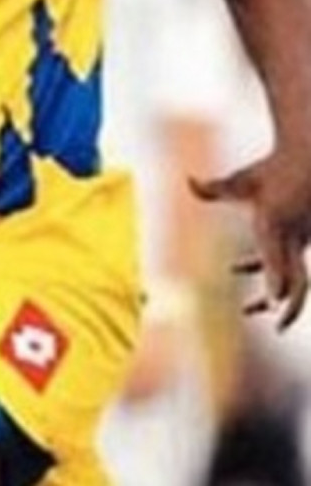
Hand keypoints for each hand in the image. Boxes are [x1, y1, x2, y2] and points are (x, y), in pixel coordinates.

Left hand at [190, 154, 310, 328]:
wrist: (309, 158)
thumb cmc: (270, 168)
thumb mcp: (241, 179)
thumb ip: (213, 187)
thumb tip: (186, 179)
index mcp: (273, 221)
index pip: (275, 258)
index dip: (274, 282)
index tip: (272, 305)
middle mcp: (291, 236)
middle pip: (297, 280)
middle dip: (290, 306)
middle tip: (278, 327)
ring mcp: (300, 239)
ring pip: (295, 279)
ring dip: (272, 294)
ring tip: (248, 309)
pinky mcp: (301, 240)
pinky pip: (287, 265)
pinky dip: (267, 273)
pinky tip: (236, 268)